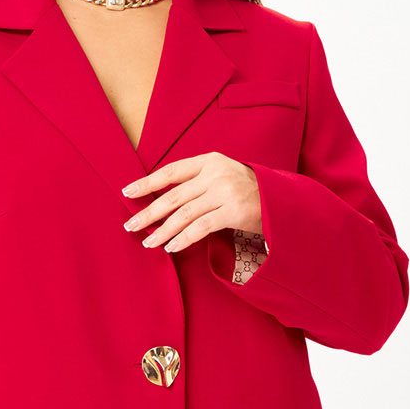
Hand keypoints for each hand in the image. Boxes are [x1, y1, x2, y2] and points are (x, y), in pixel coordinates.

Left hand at [121, 152, 261, 252]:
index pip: (171, 171)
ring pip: (184, 214)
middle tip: (130, 225)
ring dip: (163, 231)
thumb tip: (160, 200)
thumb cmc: (246, 191)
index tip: (127, 193)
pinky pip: (201, 227)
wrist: (282, 201)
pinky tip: (172, 247)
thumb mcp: (221, 177)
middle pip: (173, 196)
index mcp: (209, 161)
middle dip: (149, 213)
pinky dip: (183, 239)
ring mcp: (225, 192)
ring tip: (148, 242)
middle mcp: (216, 174)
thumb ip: (196, 182)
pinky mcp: (234, 211)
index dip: (147, 182)